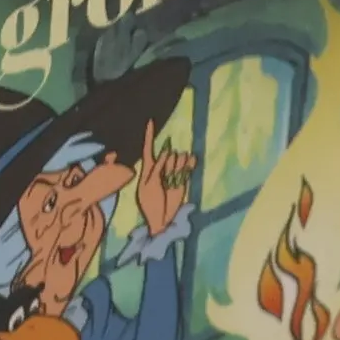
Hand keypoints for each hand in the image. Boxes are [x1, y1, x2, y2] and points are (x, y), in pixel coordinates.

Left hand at [135, 119, 195, 236]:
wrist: (161, 219)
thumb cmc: (149, 203)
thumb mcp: (148, 185)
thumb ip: (157, 168)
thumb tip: (168, 152)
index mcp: (148, 168)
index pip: (148, 147)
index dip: (149, 134)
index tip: (150, 120)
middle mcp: (161, 167)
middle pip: (167, 153)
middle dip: (168, 163)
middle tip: (164, 180)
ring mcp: (173, 172)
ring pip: (178, 157)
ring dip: (178, 166)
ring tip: (173, 180)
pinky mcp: (183, 178)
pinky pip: (189, 164)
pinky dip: (190, 162)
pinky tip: (191, 161)